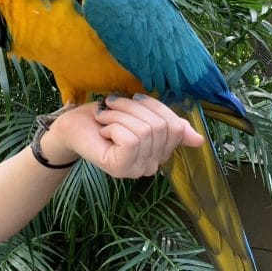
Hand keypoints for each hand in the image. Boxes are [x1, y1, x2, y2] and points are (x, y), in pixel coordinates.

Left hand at [48, 95, 202, 178]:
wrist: (71, 126)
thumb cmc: (105, 117)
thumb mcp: (141, 115)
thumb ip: (170, 125)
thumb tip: (200, 140)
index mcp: (159, 152)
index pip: (176, 126)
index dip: (155, 106)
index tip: (134, 100)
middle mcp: (151, 166)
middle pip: (161, 127)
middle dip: (133, 108)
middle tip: (112, 108)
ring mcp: (136, 169)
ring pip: (145, 131)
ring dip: (120, 115)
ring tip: (105, 119)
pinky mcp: (120, 168)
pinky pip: (131, 139)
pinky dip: (114, 126)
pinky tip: (103, 131)